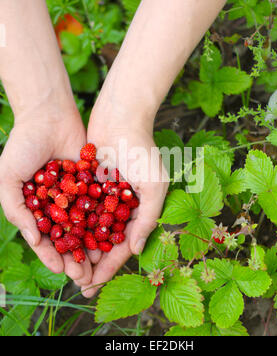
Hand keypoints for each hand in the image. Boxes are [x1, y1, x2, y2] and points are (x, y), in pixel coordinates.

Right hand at [0, 106, 93, 285]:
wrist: (48, 116)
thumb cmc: (23, 146)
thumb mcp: (8, 178)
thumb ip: (15, 209)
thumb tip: (33, 240)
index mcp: (35, 207)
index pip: (45, 239)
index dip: (53, 256)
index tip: (63, 272)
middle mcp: (57, 205)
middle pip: (68, 237)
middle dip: (75, 257)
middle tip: (86, 276)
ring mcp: (75, 195)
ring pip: (86, 225)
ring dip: (91, 244)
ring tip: (100, 263)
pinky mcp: (91, 184)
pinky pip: (99, 206)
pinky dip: (104, 221)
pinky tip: (111, 236)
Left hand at [81, 116, 168, 296]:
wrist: (121, 119)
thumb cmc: (143, 151)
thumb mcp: (155, 185)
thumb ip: (147, 218)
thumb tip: (135, 250)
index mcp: (138, 212)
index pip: (123, 246)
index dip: (110, 267)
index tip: (94, 285)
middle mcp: (119, 209)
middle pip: (103, 243)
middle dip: (91, 264)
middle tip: (77, 284)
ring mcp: (102, 198)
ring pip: (87, 230)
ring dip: (77, 249)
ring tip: (64, 268)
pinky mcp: (86, 186)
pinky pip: (76, 210)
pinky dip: (68, 225)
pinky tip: (56, 240)